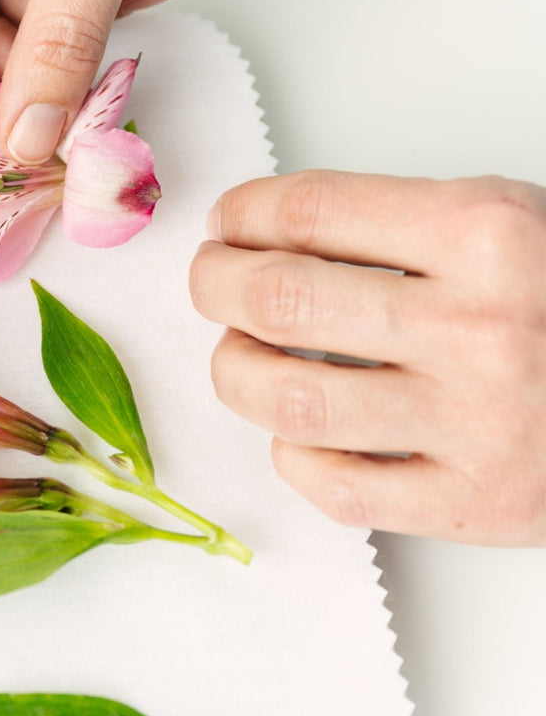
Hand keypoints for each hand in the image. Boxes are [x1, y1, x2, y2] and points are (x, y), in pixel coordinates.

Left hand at [189, 171, 545, 544]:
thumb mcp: (503, 222)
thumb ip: (390, 222)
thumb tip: (257, 232)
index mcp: (485, 236)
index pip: (311, 212)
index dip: (243, 215)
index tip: (229, 225)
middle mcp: (478, 328)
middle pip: (281, 301)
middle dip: (215, 285)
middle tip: (211, 281)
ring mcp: (476, 423)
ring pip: (289, 400)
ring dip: (234, 371)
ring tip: (237, 354)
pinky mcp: (475, 503)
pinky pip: (335, 486)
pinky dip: (292, 455)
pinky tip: (298, 431)